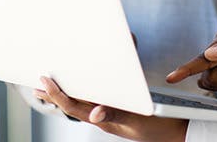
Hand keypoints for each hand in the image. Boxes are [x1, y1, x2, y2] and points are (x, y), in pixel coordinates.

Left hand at [34, 77, 187, 141]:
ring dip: (66, 95)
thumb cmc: (161, 127)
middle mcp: (105, 117)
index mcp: (105, 119)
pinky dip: (86, 93)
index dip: (57, 95)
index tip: (44, 82)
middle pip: (74, 105)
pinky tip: (82, 90)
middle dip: (54, 96)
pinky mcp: (120, 113)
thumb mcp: (138, 120)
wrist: (180, 134)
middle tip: (36, 86)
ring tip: (49, 89)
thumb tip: (95, 112)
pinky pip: (98, 101)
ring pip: (83, 104)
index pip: (75, 107)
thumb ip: (117, 115)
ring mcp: (112, 116)